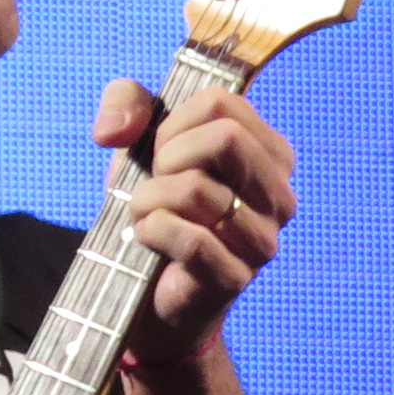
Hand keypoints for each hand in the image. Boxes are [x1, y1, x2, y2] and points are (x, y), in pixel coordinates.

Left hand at [100, 79, 296, 363]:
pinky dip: (150, 232)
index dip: (176, 123)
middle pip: (227, 138)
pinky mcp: (236, 278)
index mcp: (271, 156)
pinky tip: (147, 240)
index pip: (222, 103)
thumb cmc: (157, 207)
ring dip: (148, 200)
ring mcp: (263, 241)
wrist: (148, 291)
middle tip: (157, 182)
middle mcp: (279, 197)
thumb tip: (114, 129)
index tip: (165, 153)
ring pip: (196, 190)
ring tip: (147, 216)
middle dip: (170, 155)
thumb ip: (127, 103)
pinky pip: (188, 239)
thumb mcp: (138, 143)